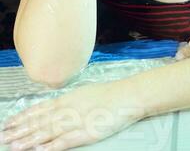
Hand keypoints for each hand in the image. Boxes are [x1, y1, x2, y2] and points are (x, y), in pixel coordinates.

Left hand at [1, 82, 141, 149]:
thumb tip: (54, 106)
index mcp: (68, 98)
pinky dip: (51, 146)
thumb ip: (68, 101)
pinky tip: (39, 149)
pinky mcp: (86, 133)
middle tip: (4, 136)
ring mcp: (76, 121)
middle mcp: (68, 109)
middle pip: (40, 121)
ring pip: (48, 131)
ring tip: (14, 145)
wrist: (128, 95)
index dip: (23, 117)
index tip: (9, 122)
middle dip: (20, 130)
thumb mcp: (84, 93)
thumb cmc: (109, 94)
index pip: (40, 109)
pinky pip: (65, 141)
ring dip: (29, 139)